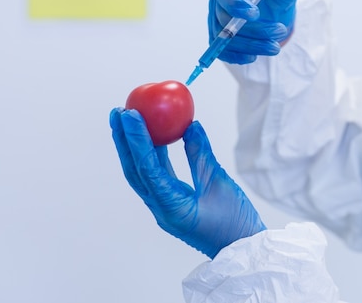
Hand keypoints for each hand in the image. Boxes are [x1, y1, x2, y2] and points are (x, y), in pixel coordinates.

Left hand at [110, 108, 265, 258]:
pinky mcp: (172, 204)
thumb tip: (189, 125)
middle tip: (119, 111)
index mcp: (172, 207)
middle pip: (135, 170)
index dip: (137, 138)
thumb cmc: (235, 223)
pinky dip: (153, 156)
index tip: (129, 113)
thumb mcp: (220, 184)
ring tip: (129, 119)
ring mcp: (165, 207)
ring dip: (134, 147)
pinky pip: (156, 176)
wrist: (242, 251)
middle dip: (124, 140)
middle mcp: (161, 208)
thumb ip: (202, 155)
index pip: (148, 168)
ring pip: (142, 173)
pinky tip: (155, 138)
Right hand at [208, 0, 296, 63]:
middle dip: (253, 29)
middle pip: (226, 18)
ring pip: (226, 38)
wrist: (274, 9)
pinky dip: (237, 57)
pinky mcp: (221, 39)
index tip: (255, 14)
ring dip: (251, 46)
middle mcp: (219, 0)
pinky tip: (254, 57)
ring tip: (275, 47)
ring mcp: (217, 21)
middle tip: (280, 32)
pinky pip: (223, 52)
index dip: (236, 3)